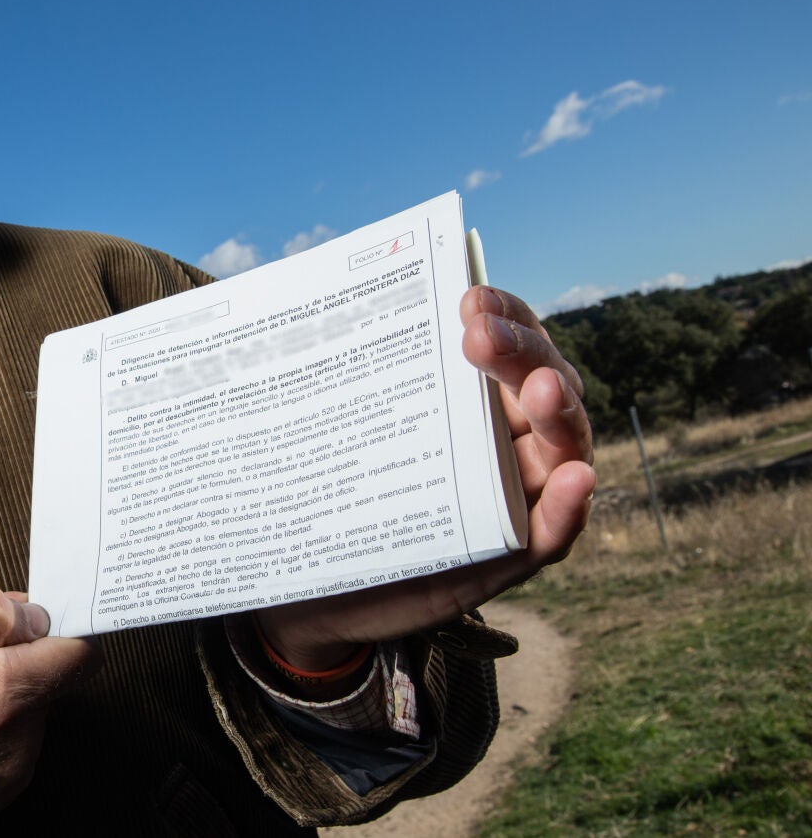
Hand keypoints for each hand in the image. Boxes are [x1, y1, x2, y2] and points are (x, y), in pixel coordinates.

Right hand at [0, 588, 99, 834]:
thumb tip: (35, 609)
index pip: (79, 653)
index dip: (58, 626)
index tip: (29, 619)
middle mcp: (15, 743)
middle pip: (52, 680)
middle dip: (16, 658)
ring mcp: (6, 776)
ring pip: (31, 712)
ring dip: (0, 696)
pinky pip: (12, 745)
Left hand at [256, 286, 595, 672]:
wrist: (313, 588)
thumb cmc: (330, 496)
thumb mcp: (336, 431)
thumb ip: (348, 378)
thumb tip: (312, 302)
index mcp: (471, 395)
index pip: (509, 340)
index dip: (503, 315)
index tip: (469, 298)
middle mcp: (505, 437)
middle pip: (540, 385)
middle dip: (520, 354)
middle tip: (479, 338)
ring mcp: (516, 494)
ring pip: (561, 448)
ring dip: (557, 414)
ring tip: (541, 390)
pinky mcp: (513, 553)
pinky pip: (554, 531)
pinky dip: (569, 504)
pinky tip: (573, 479)